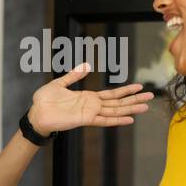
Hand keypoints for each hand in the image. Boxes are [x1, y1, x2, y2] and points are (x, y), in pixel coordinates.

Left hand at [28, 63, 153, 134]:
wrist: (35, 114)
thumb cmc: (44, 101)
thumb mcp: (59, 83)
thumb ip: (74, 76)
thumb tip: (87, 65)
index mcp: (88, 98)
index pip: (111, 94)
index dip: (125, 90)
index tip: (138, 86)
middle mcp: (92, 106)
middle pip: (118, 102)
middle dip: (134, 99)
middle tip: (150, 96)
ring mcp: (90, 113)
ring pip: (115, 111)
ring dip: (130, 109)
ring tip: (146, 107)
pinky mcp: (85, 120)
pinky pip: (104, 120)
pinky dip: (117, 120)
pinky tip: (129, 119)